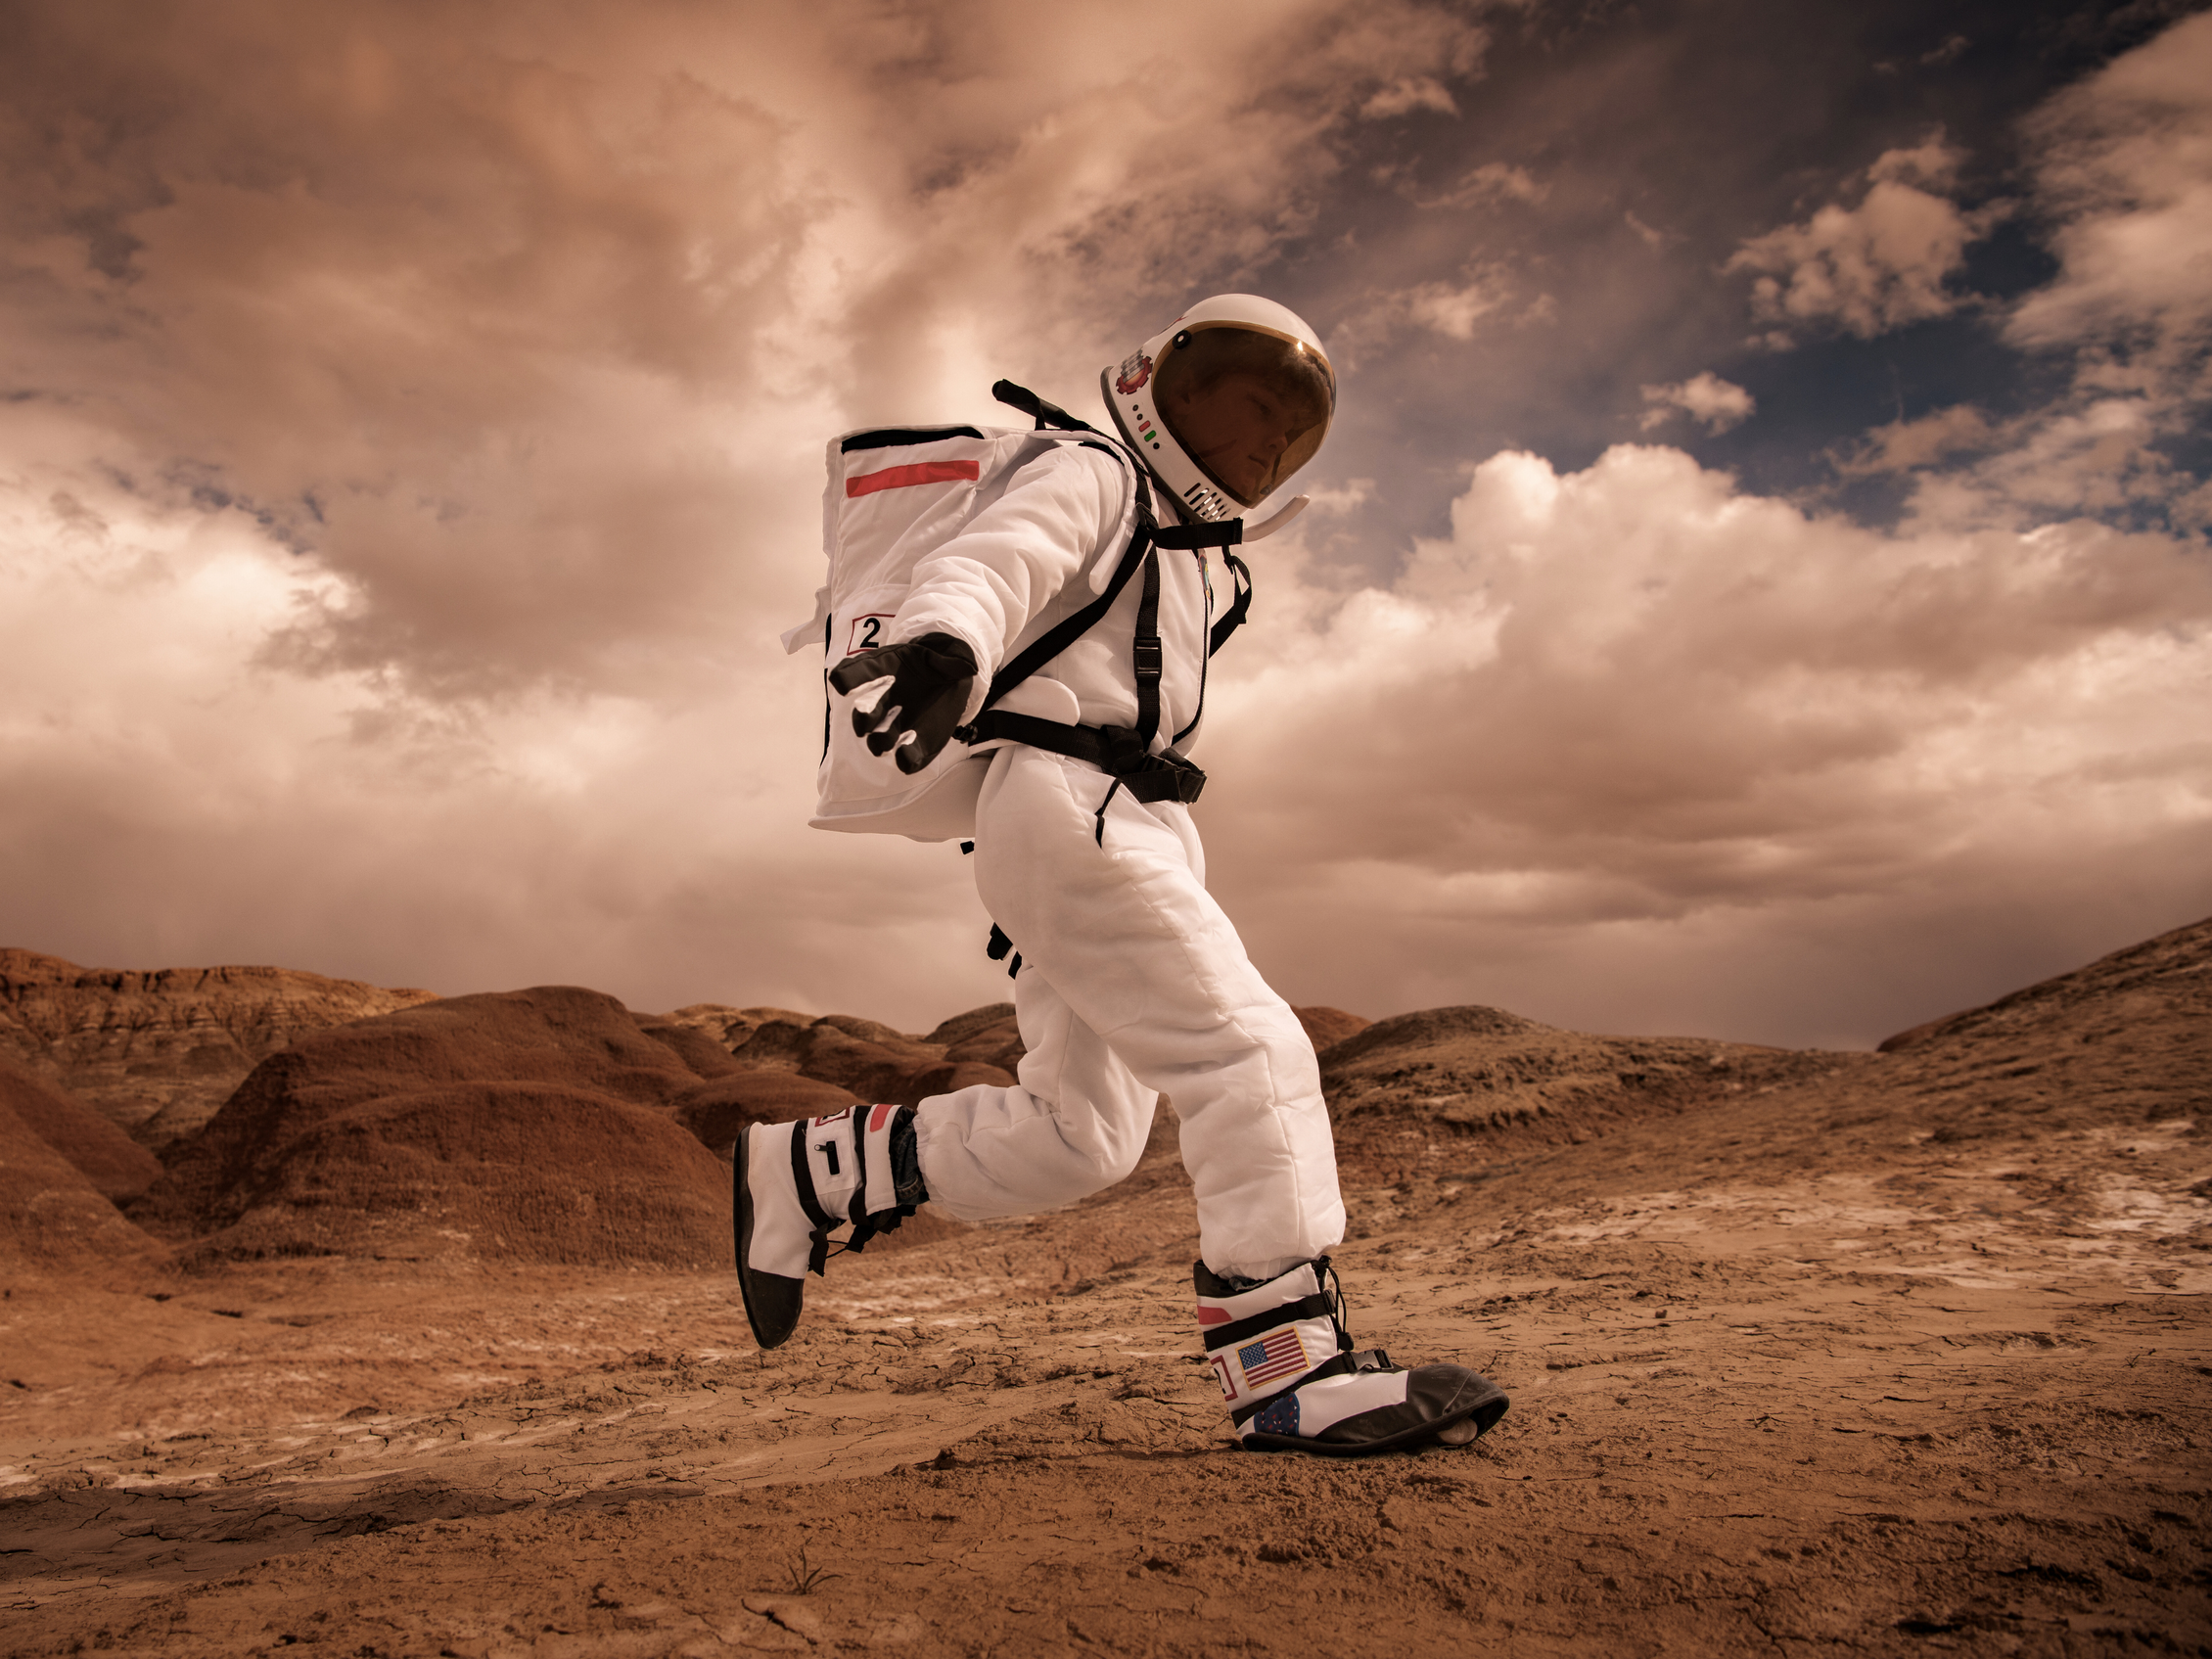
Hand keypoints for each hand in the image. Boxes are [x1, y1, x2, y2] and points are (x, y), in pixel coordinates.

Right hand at [828, 631, 978, 774]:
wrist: (950, 681)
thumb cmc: (938, 663)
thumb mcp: (947, 653)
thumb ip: (954, 658)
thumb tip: (967, 665)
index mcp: (884, 670)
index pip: (858, 671)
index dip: (848, 677)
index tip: (840, 682)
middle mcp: (883, 700)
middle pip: (865, 711)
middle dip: (863, 717)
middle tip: (862, 723)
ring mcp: (896, 724)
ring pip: (880, 738)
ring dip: (880, 741)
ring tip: (885, 742)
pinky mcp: (915, 743)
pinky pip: (906, 755)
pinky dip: (906, 758)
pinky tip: (906, 758)